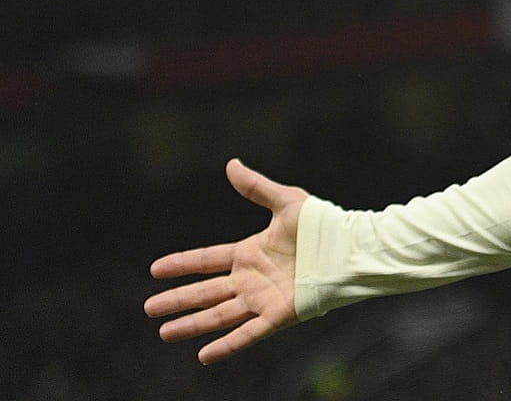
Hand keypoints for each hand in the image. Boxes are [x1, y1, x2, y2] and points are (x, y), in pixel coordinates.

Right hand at [146, 158, 308, 363]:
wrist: (352, 248)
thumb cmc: (324, 224)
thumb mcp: (286, 202)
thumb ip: (256, 187)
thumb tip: (231, 164)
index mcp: (251, 253)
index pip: (207, 260)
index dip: (181, 264)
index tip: (155, 269)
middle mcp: (252, 279)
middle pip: (206, 292)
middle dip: (178, 300)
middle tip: (149, 309)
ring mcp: (263, 299)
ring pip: (219, 315)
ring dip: (192, 325)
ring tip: (164, 333)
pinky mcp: (279, 315)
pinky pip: (248, 334)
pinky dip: (227, 345)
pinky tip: (204, 355)